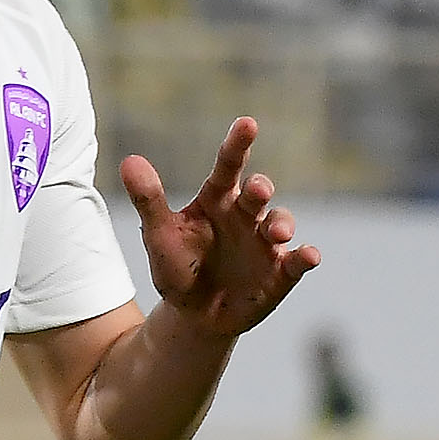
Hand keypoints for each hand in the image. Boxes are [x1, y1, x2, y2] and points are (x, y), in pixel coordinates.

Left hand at [123, 117, 321, 339]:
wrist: (193, 316)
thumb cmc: (176, 269)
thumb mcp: (159, 236)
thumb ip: (148, 200)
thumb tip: (129, 161)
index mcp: (217, 200)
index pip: (229, 166)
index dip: (238, 144)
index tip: (248, 123)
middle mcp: (245, 216)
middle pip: (257, 193)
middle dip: (261, 189)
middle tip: (257, 189)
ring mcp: (265, 244)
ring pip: (280, 223)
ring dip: (282, 224)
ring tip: (276, 233)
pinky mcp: (279, 273)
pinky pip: (296, 262)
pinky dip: (305, 258)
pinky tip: (309, 256)